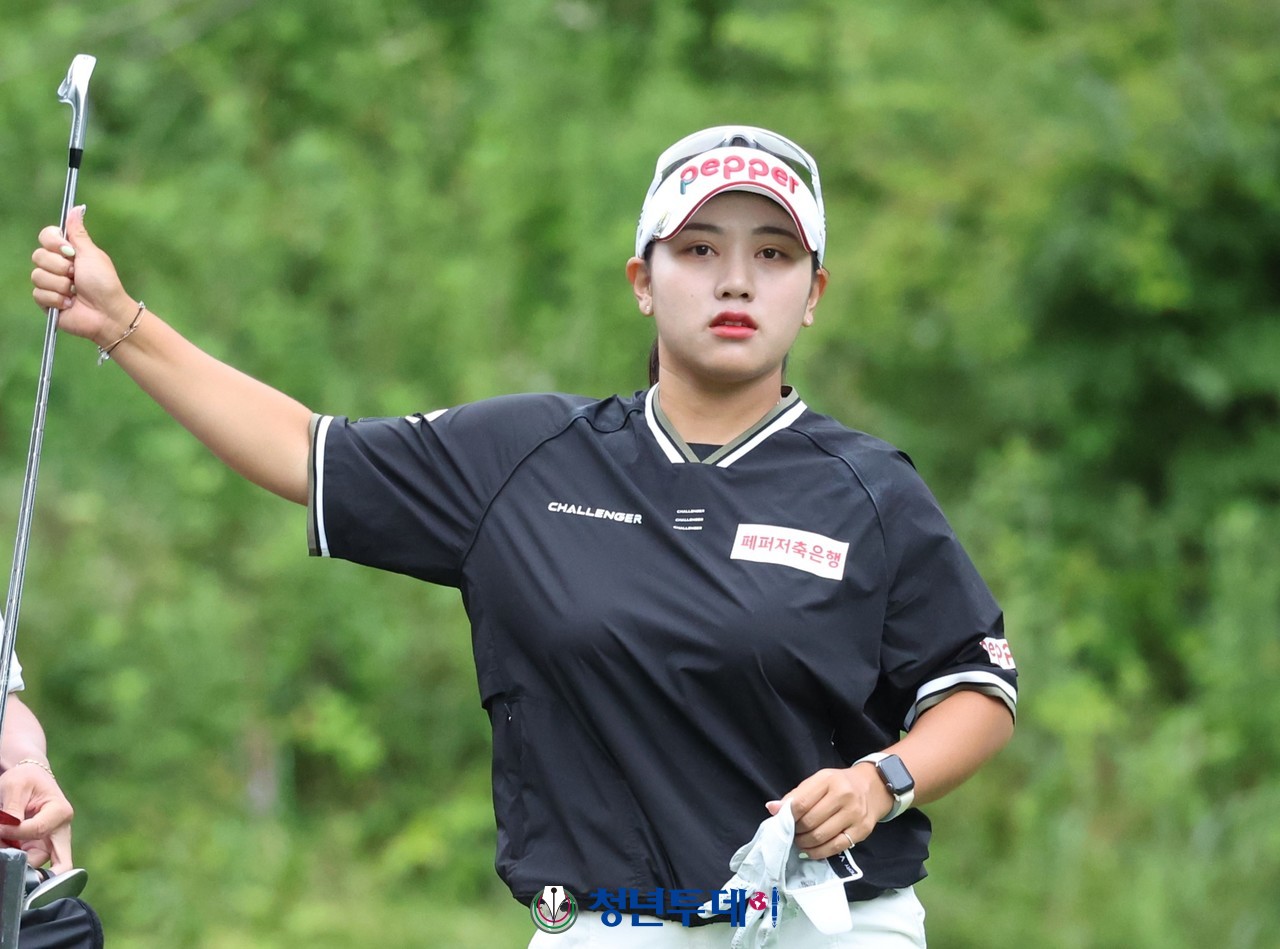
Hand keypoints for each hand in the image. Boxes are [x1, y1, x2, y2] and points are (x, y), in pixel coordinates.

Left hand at [0, 761, 74, 872]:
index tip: (0, 826)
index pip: (38, 830)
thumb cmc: (24, 779)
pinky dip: (15, 857)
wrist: (29, 778)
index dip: (13, 832)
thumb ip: (12, 809)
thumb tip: (6, 830)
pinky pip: (28, 861)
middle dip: (31, 866)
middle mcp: (61, 831)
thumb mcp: (15, 786)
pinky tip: (6, 844)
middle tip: (11, 860)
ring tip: (4, 842)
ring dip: (17, 859)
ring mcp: (52, 841)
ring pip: (37, 864)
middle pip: (56, 862)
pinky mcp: (41, 848)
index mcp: (60, 812)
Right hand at [31, 205, 137, 346]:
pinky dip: (57, 299)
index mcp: (66, 252)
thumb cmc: (104, 283)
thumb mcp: (91, 254)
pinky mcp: (46, 301)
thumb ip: (78, 232)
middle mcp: (55, 266)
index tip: (69, 251)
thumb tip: (76, 207)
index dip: (53, 242)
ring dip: (61, 285)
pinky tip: (70, 303)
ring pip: (37, 275)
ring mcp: (49, 284)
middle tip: (76, 275)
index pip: (45, 236)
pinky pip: (39, 294)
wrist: (107, 313)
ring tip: (75, 292)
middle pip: (38, 255)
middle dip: (60, 267)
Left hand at [766, 762, 890, 860]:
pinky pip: (836, 847)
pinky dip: (819, 852)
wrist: (873, 787)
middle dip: (795, 832)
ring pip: (821, 837)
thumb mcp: (818, 781)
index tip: (782, 822)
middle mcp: (843, 796)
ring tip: (799, 842)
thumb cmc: (840, 784)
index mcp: (828, 780)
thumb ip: (796, 795)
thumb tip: (772, 808)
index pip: (801, 802)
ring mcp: (854, 814)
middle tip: (791, 834)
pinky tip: (811, 850)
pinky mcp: (862, 830)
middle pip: (810, 822)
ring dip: (804, 843)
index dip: (787, 816)